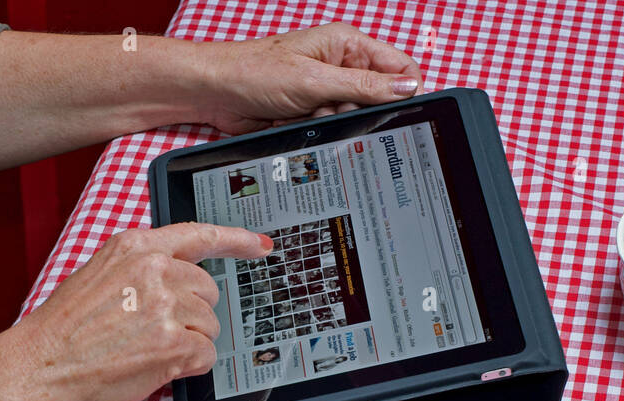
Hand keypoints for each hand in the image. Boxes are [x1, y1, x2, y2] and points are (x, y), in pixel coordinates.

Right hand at [3, 223, 271, 400]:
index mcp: (135, 247)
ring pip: (210, 327)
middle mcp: (155, 270)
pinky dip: (187, 368)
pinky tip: (153, 368)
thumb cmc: (58, 337)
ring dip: (187, 344)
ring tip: (143, 353)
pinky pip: (206, 356)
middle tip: (150, 335)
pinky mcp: (174, 344)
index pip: (199, 235)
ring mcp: (167, 307)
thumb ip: (139, 272)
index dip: (237, 241)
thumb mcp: (96, 279)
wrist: (35, 373)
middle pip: (208, 292)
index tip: (260, 245)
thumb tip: (175, 285)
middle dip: (191, 316)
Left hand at [198, 22, 423, 134]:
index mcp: (347, 45)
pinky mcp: (311, 112)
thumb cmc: (255, 72)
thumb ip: (364, 85)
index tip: (400, 112)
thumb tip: (408, 87)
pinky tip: (296, 123)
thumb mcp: (315, 80)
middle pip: (377, 98)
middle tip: (333, 110)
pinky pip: (330, 129)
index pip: (399, 65)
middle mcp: (340, 65)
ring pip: (353, 119)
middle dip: (359, 113)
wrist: (215, 92)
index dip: (406, 89)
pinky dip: (317, 132)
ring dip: (333, 124)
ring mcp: (325, 90)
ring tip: (307, 115)